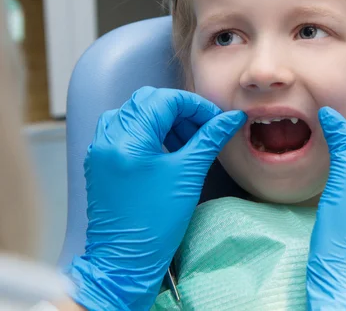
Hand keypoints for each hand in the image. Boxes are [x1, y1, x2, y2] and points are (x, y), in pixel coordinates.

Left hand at [64, 87, 245, 309]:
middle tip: (202, 130)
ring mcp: (100, 149)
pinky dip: (147, 132)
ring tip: (186, 143)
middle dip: (180, 111)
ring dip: (163, 120)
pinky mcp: (100, 162)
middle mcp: (108, 136)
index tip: (215, 121)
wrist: (124, 261)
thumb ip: (210, 139)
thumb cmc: (156, 221)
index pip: (165, 100)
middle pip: (148, 102)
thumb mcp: (188, 174)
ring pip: (135, 114)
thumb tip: (232, 118)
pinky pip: (123, 131)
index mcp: (128, 137)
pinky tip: (165, 151)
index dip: (195, 106)